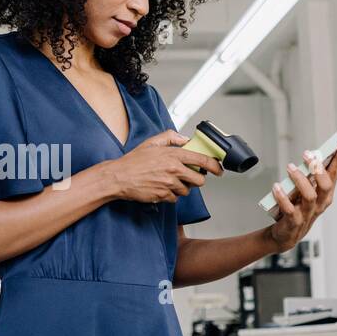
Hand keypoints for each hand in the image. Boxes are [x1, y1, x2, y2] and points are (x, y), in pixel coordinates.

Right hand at [105, 130, 221, 203]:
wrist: (118, 177)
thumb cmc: (133, 161)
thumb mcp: (151, 142)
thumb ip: (170, 137)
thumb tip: (184, 139)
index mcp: (174, 155)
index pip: (203, 161)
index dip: (214, 166)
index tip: (218, 169)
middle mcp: (174, 169)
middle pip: (199, 180)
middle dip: (196, 180)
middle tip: (188, 177)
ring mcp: (169, 184)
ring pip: (186, 190)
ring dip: (181, 188)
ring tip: (168, 181)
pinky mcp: (163, 195)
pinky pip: (175, 198)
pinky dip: (170, 195)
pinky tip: (161, 188)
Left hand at [265, 142, 336, 251]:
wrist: (286, 234)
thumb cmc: (298, 209)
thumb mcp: (307, 192)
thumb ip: (310, 178)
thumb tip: (312, 156)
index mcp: (325, 195)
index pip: (335, 175)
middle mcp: (320, 204)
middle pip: (325, 185)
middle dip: (318, 169)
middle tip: (307, 154)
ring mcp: (307, 214)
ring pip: (309, 196)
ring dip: (300, 180)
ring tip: (290, 167)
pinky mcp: (294, 222)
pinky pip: (290, 209)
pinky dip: (282, 197)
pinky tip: (276, 187)